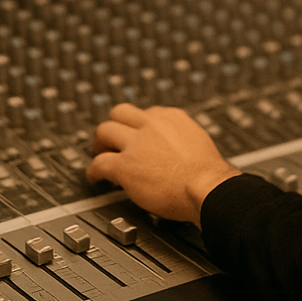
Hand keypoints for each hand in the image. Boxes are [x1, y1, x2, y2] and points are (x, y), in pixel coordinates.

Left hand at [87, 104, 241, 225]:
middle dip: (114, 125)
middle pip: (120, 113)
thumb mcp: (199, 142)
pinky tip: (95, 178)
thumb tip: (179, 147)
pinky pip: (99, 163)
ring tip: (98, 153)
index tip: (136, 134)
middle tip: (110, 138)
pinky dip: (93, 171)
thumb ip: (183, 139)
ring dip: (100, 143)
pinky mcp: (124, 165)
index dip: (137, 125)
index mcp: (172, 118)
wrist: (206, 188)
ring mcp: (135, 144)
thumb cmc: (208, 174)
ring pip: (104, 131)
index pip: (146, 113)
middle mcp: (151, 125)